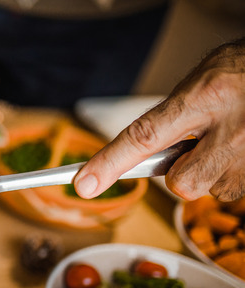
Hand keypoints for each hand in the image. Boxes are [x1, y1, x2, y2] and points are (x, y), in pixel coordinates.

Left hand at [74, 38, 244, 201]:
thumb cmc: (240, 72)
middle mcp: (231, 129)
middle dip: (182, 173)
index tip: (84, 185)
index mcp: (204, 98)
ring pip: (211, 189)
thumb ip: (170, 119)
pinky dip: (233, 172)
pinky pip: (234, 189)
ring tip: (231, 139)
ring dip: (212, 172)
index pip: (144, 137)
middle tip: (197, 146)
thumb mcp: (201, 84)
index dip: (110, 164)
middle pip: (182, 183)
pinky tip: (243, 147)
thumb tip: (139, 155)